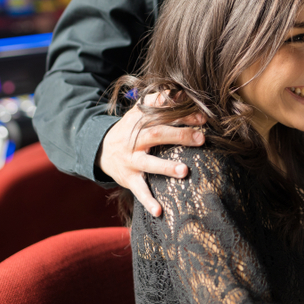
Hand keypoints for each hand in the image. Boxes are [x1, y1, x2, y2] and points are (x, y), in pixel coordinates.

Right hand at [98, 92, 205, 217]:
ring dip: (166, 167)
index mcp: (139, 120)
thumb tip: (184, 91)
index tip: (203, 118)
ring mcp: (130, 159)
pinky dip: (148, 201)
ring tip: (184, 171)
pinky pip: (138, 191)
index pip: (161, 113)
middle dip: (179, 136)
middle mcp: (134, 139)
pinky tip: (160, 211)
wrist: (101, 149)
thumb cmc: (132, 129)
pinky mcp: (128, 178)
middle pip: (156, 134)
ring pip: (148, 163)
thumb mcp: (141, 112)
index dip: (181, 113)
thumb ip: (160, 101)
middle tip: (201, 139)